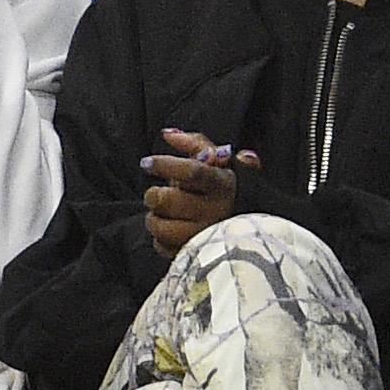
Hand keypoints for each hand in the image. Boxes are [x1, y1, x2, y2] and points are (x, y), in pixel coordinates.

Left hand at [141, 127, 244, 256]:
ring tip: (164, 213)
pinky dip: (160, 238)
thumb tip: (168, 134)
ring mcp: (205, 236)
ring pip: (160, 227)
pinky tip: (173, 230)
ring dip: (154, 218)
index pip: (192, 171)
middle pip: (167, 200)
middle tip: (156, 194)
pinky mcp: (194, 255)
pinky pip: (162, 246)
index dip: (165, 164)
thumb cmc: (220, 189)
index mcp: (222, 184)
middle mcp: (216, 211)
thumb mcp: (216, 161)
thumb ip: (194, 143)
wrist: (242, 228)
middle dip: (154, 194)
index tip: (147, 163)